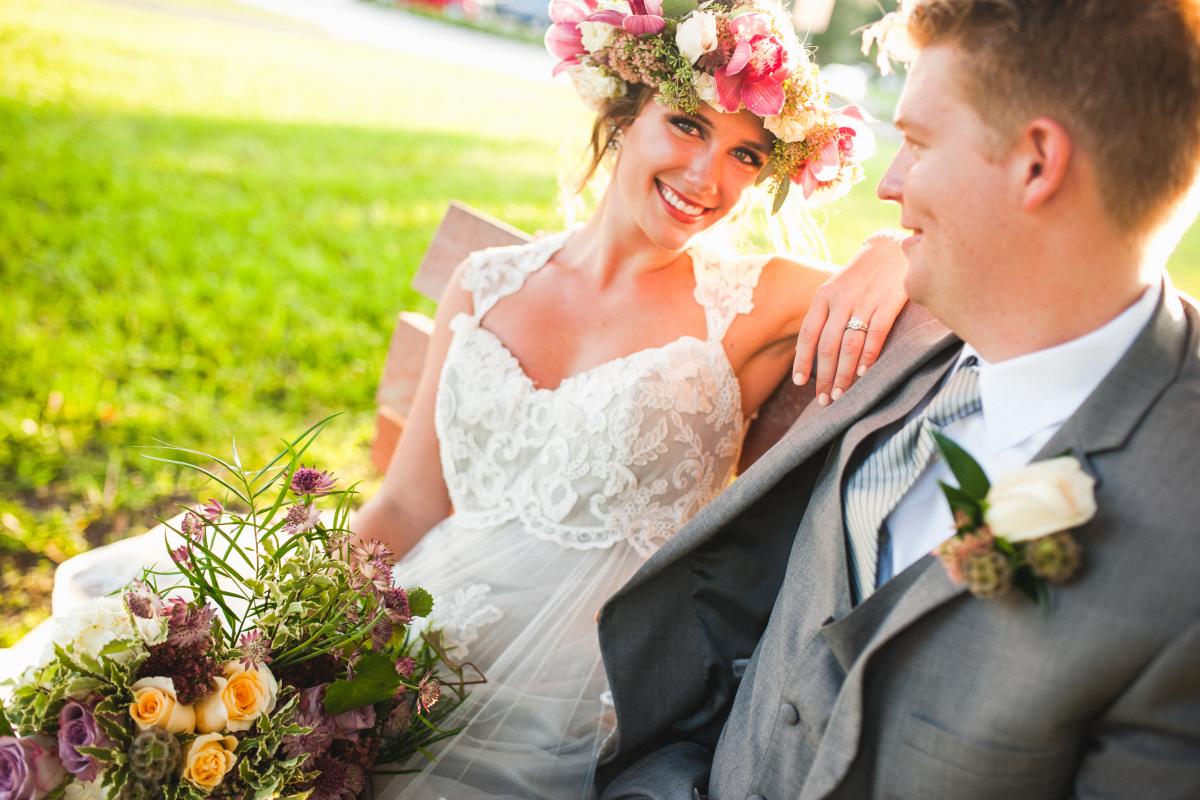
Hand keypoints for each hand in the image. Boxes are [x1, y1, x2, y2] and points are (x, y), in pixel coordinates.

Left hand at [792, 231, 908, 404]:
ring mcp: (865, 300)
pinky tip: (864, 374)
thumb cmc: (861, 277)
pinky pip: (876, 334)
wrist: (892, 248)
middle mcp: (841, 299)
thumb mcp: (836, 290)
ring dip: (843, 373)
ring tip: (839, 394)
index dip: (803, 360)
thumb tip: (815, 354)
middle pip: (827, 344)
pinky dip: (869, 356)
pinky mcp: (890, 301)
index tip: (800, 383)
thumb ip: (826, 317)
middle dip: (823, 375)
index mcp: (823, 297)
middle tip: (823, 400)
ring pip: (849, 344)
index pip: (808, 334)